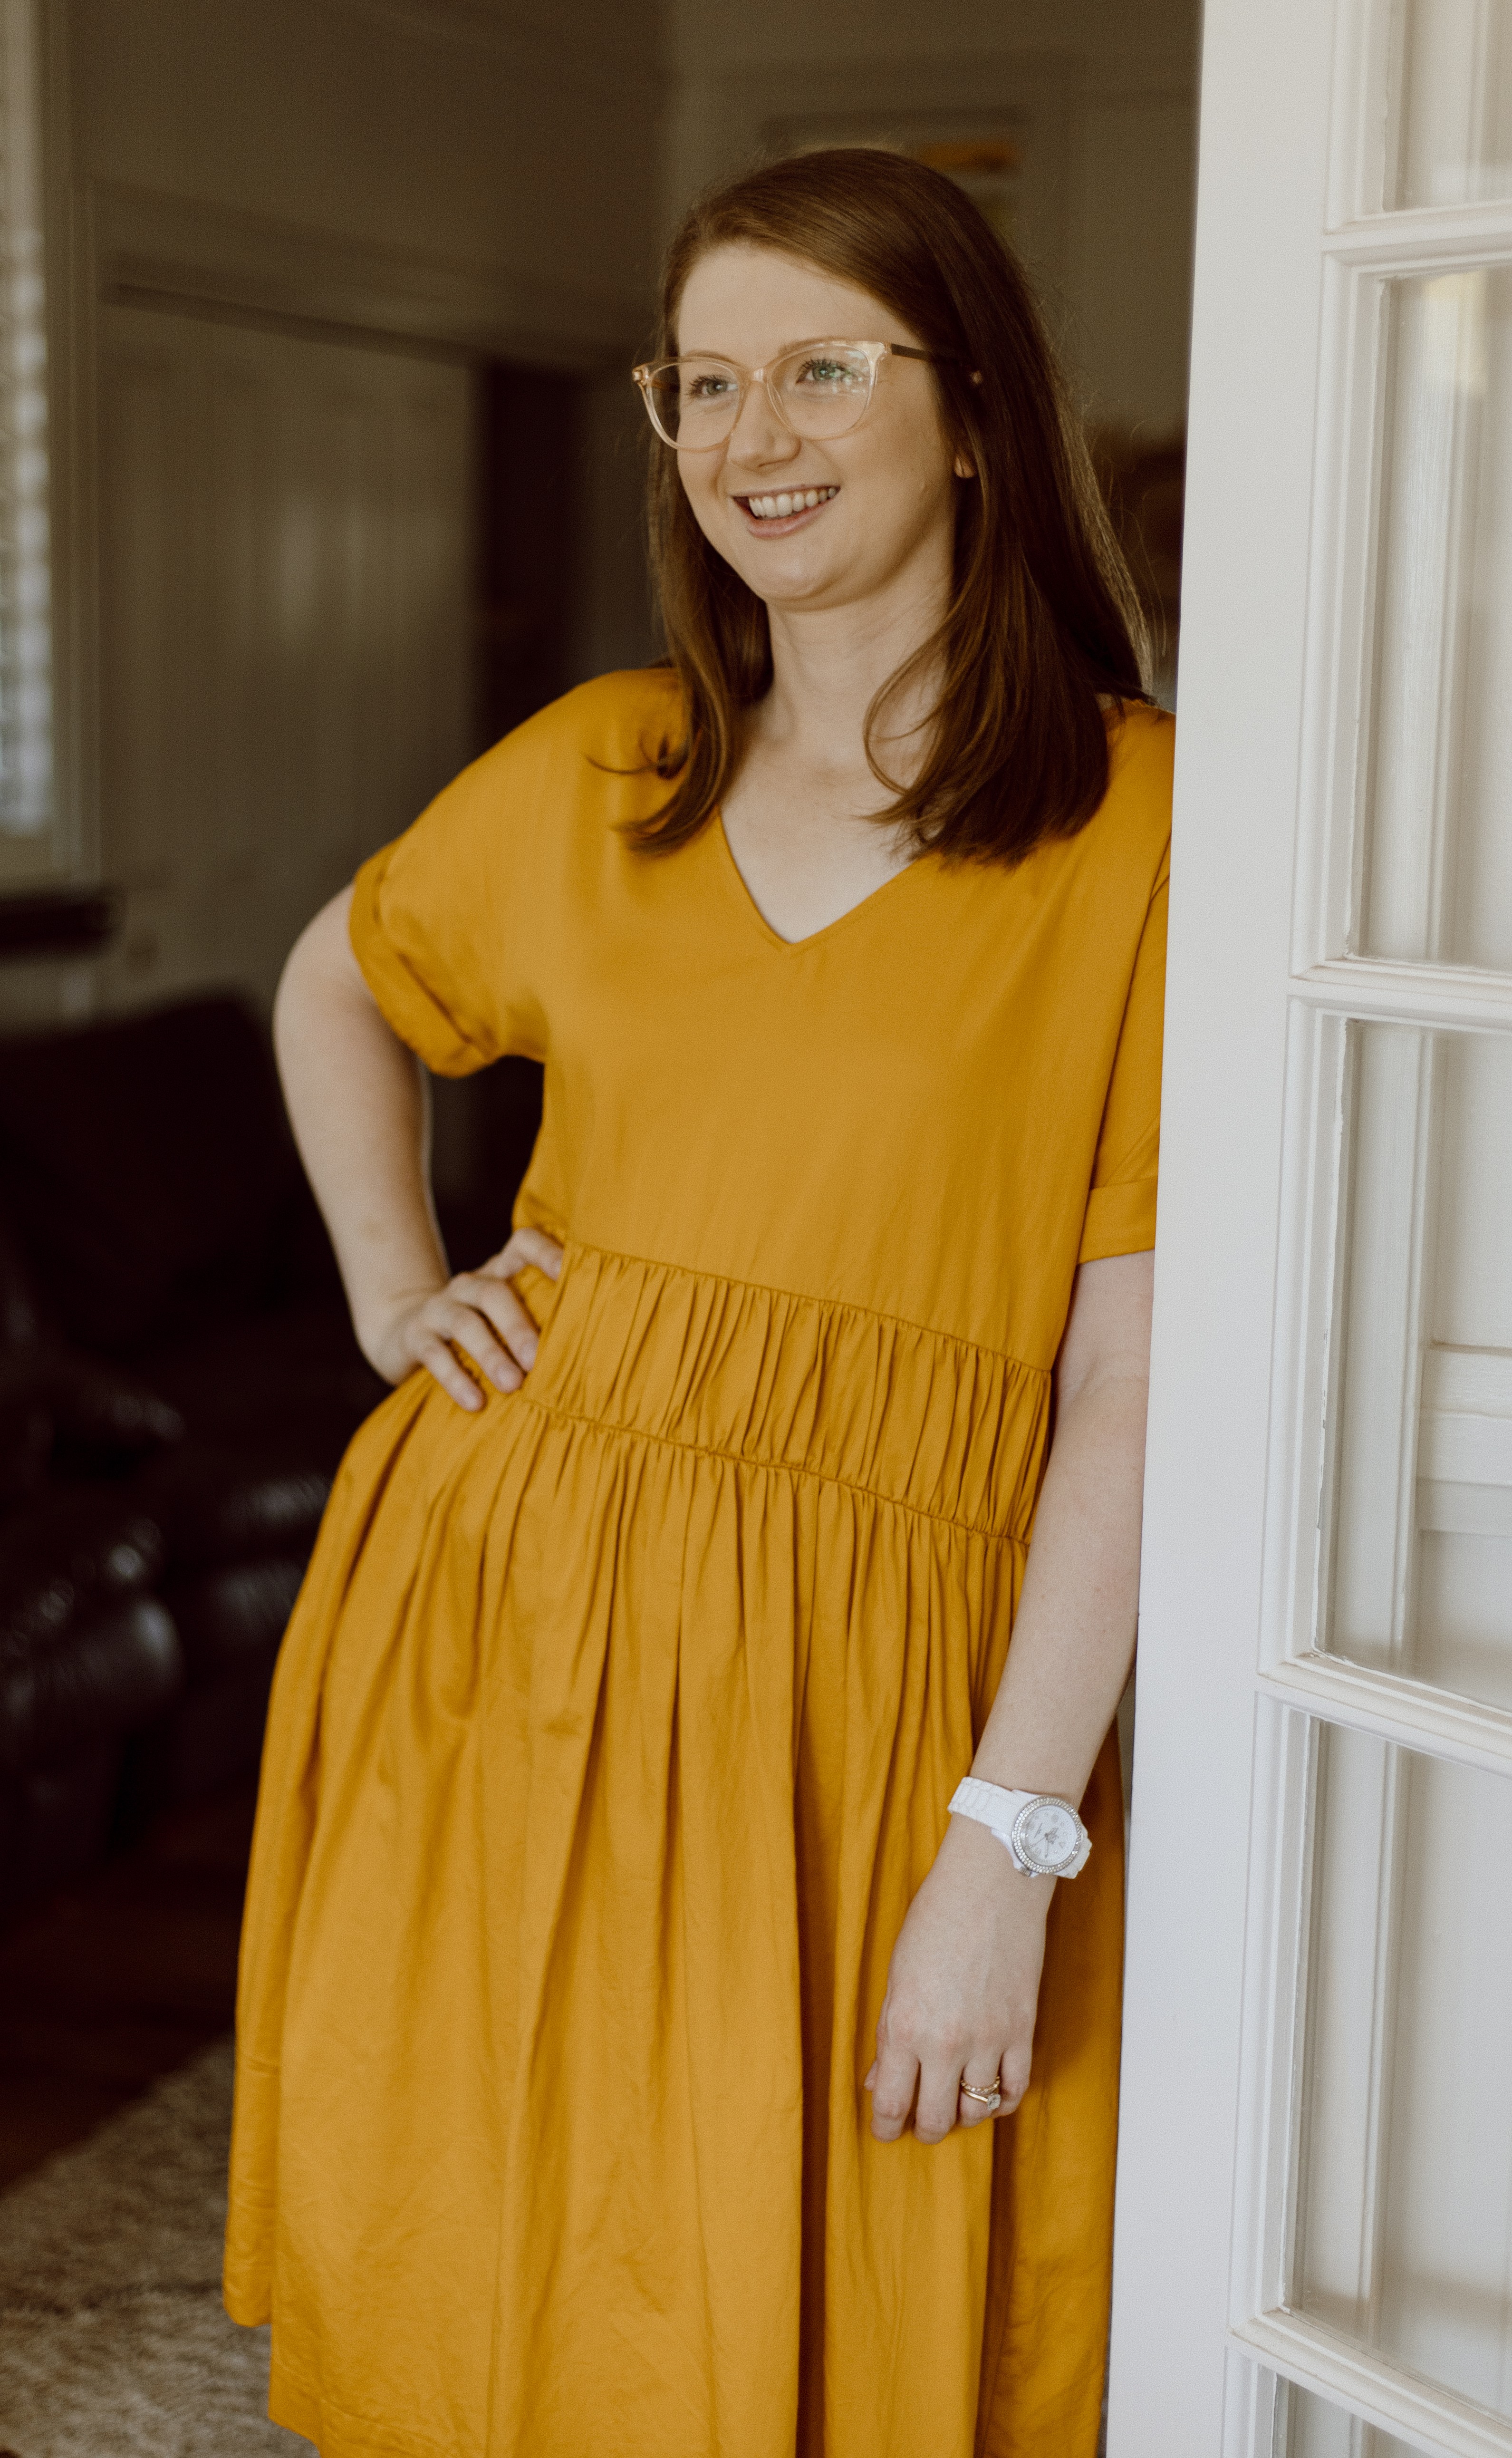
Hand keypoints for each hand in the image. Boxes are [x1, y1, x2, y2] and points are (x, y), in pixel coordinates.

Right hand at [363, 1226, 562, 1410]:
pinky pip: (434, 1354)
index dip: (547, 1252)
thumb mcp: (510, 1316)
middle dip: (519, 1326)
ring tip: (512, 1385)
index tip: (571, 1273)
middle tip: (538, 1359)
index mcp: (501, 1272)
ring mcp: (441, 1307)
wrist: (407, 1335)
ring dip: (491, 1355)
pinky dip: (455, 1379)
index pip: (524, 1244)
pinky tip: (475, 1402)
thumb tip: (604, 1347)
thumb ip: (545, 1318)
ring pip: (466, 1323)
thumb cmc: (482, 1331)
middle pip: (495, 1293)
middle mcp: (471, 1284)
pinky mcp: (416, 1336)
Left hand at [865, 1813, 1050, 2144]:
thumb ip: (890, 2033)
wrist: (992, 1883)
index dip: (886, 2128)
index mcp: (905, 2027)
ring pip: (977, 2111)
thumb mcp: (897, 1975)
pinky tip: (990, 2095)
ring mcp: (989, 2040)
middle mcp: (946, 2042)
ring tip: (954, 2105)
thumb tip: (880, 2081)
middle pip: (935, 2119)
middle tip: (919, 2125)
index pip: (892, 2104)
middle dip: (923, 2130)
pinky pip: (1015, 2089)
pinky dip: (1001, 2102)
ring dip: (962, 2115)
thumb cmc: (936, 1918)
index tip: (885, 2132)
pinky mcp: (1022, 2030)